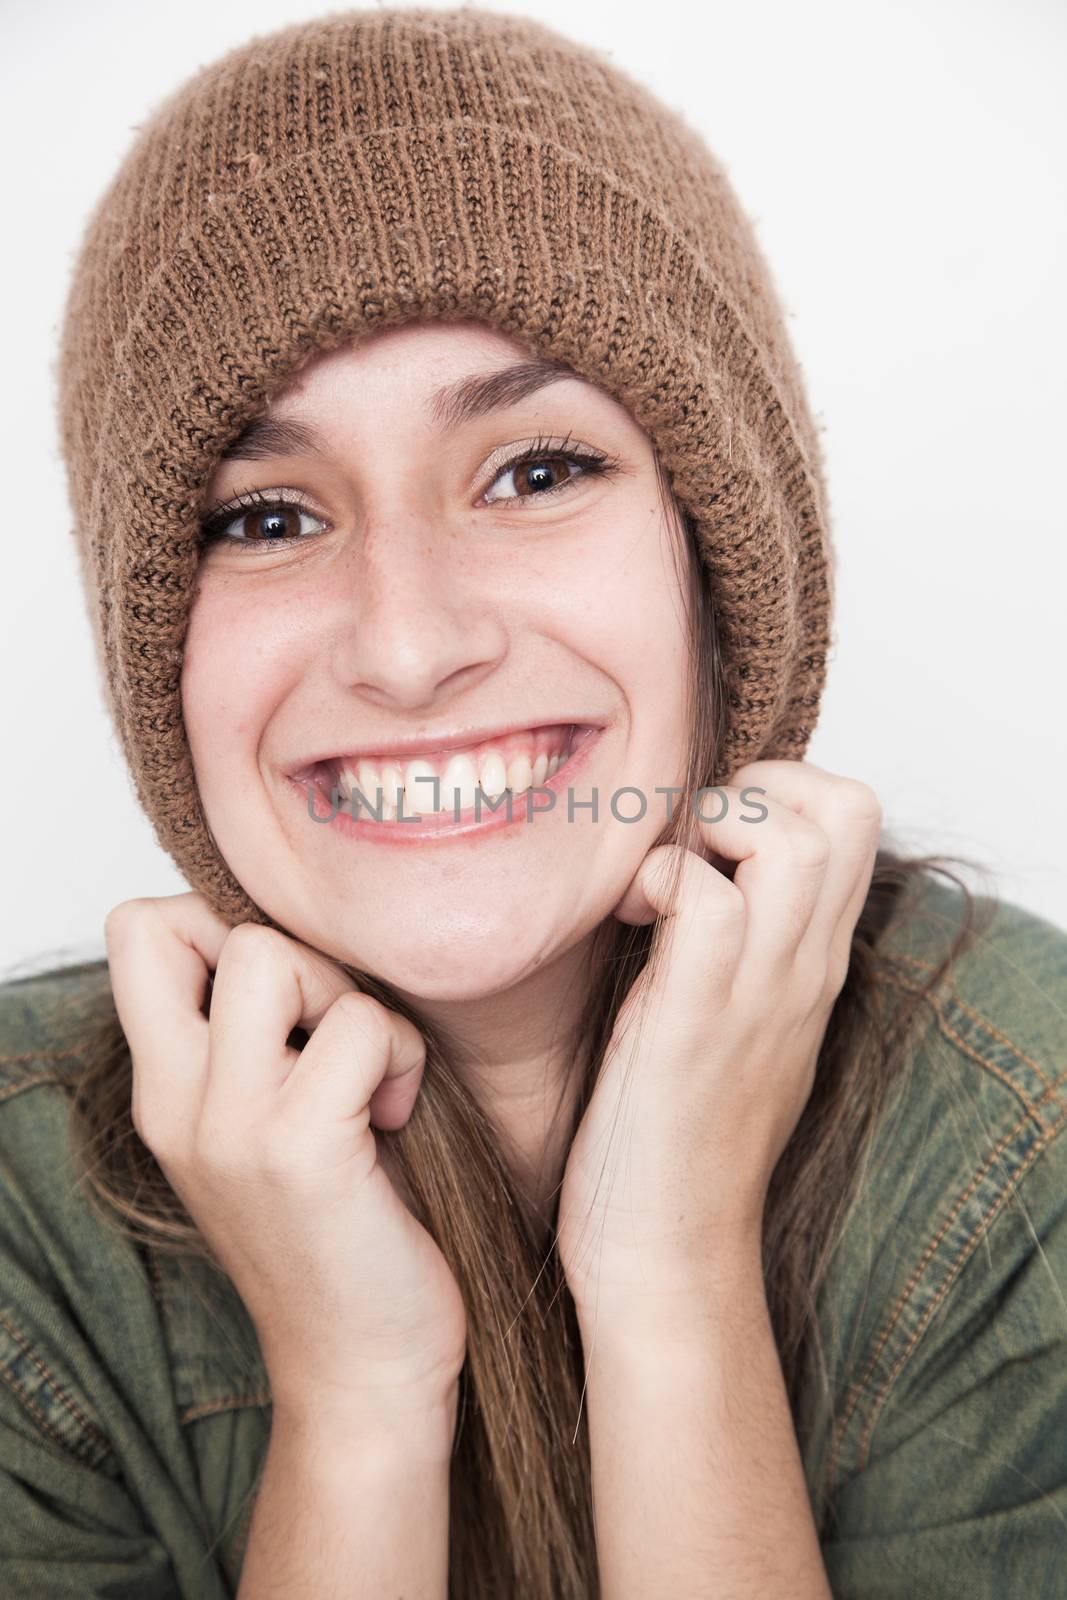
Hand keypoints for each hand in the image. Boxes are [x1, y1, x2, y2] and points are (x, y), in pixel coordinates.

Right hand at [104, 894, 467, 1427]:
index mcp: (165, 1089)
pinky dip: (400, 1053)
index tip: (289, 994)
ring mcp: (230, 1127)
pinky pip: (360, 1024)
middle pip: (188, 918)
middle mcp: (177, 1103)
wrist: (362, 1371)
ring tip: (369, 1072)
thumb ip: (262, 1034)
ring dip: (347, 996)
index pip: (139, 929)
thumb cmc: (345, 1228)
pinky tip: (393, 1117)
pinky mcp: (299, 1151)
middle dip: (289, 946)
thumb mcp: (271, 1120)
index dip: (221, 920)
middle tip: (334, 1028)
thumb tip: (307, 929)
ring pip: (272, 954)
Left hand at [556, 760, 881, 1331]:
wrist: (667, 1251)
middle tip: (690, 844)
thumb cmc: (678, 1136)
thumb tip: (695, 877)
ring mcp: (757, 991)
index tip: (709, 839)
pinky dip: (659, 879)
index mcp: (814, 965)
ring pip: (787, 838)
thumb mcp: (733, 1026)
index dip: (781, 792)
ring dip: (709, 827)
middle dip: (756, 787)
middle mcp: (803, 967)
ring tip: (660, 883)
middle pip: (843, 806)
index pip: (854, 819)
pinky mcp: (694, 1017)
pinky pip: (703, 897)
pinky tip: (628, 921)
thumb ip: (739, 951)